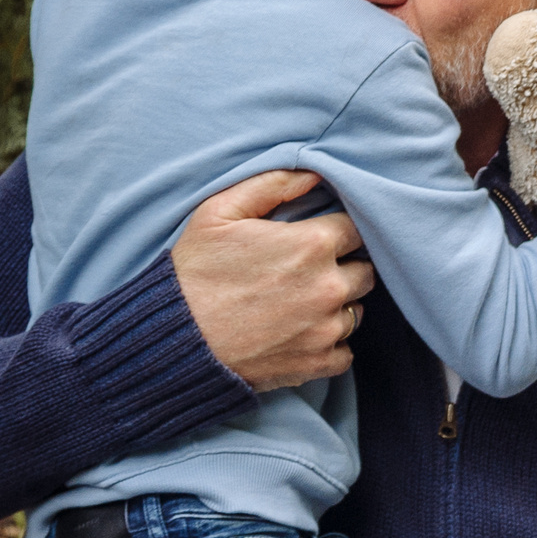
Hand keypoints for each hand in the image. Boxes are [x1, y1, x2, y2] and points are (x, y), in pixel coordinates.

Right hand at [170, 169, 374, 390]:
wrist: (172, 339)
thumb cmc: (192, 272)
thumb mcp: (220, 212)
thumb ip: (273, 185)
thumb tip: (315, 174)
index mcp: (312, 245)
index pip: (354, 229)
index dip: (335, 231)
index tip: (316, 238)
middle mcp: (329, 287)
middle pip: (365, 270)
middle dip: (342, 266)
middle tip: (308, 271)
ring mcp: (326, 329)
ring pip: (357, 310)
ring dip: (338, 305)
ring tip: (301, 302)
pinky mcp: (317, 363)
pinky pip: (344, 351)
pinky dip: (329, 344)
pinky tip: (301, 334)